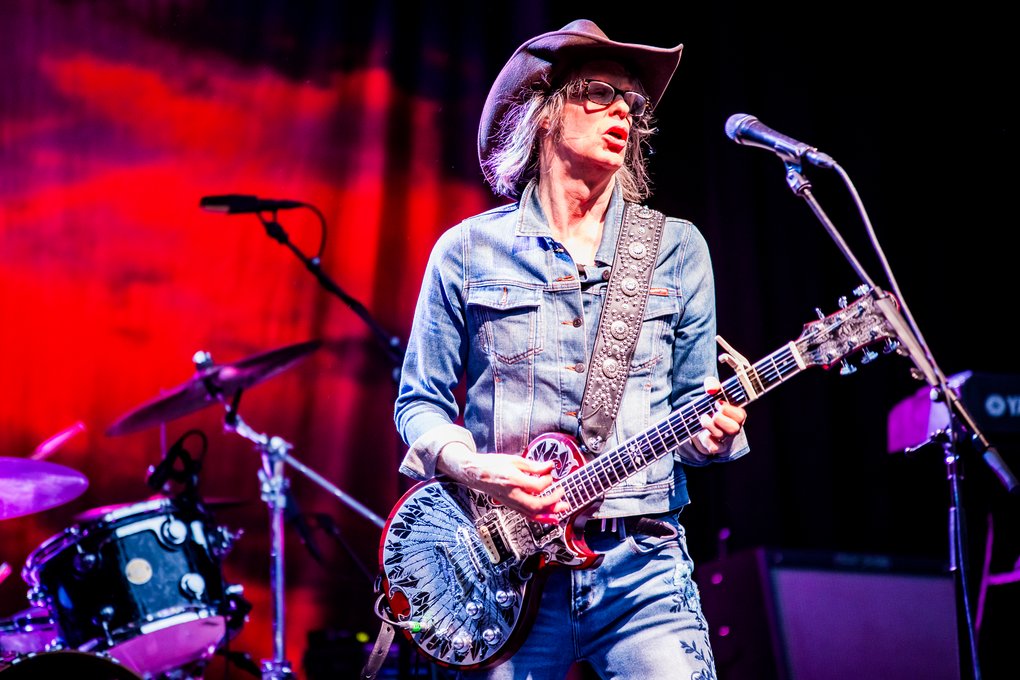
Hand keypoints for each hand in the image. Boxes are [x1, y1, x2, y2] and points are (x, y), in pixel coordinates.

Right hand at [437, 444, 569, 522]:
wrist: (475, 473)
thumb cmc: (492, 465)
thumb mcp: (514, 460)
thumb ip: (533, 465)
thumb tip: (549, 466)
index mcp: (513, 480)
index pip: (537, 486)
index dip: (548, 480)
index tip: (550, 473)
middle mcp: (512, 494)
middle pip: (536, 505)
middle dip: (553, 502)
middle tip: (562, 492)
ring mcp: (511, 502)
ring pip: (532, 514)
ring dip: (549, 514)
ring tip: (562, 510)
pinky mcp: (510, 506)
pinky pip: (526, 515)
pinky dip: (540, 518)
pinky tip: (549, 517)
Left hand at [694, 376, 746, 454]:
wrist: (700, 422)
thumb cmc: (710, 406)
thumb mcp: (711, 392)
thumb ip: (712, 385)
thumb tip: (711, 388)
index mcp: (737, 416)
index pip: (740, 416)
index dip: (728, 409)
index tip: (717, 403)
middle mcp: (733, 428)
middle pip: (734, 429)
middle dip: (721, 419)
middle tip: (713, 413)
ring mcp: (725, 439)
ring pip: (720, 435)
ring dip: (709, 425)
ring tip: (703, 418)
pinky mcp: (715, 447)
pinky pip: (714, 447)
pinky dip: (707, 439)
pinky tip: (703, 432)